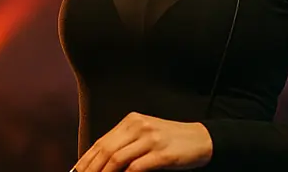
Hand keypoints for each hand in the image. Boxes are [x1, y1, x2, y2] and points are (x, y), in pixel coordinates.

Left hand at [72, 112, 212, 171]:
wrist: (201, 139)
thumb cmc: (170, 141)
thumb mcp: (145, 135)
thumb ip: (125, 145)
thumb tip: (100, 163)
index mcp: (131, 121)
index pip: (101, 142)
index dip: (86, 160)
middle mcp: (139, 126)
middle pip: (106, 150)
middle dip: (91, 169)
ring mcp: (151, 139)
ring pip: (117, 159)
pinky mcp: (162, 154)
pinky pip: (137, 167)